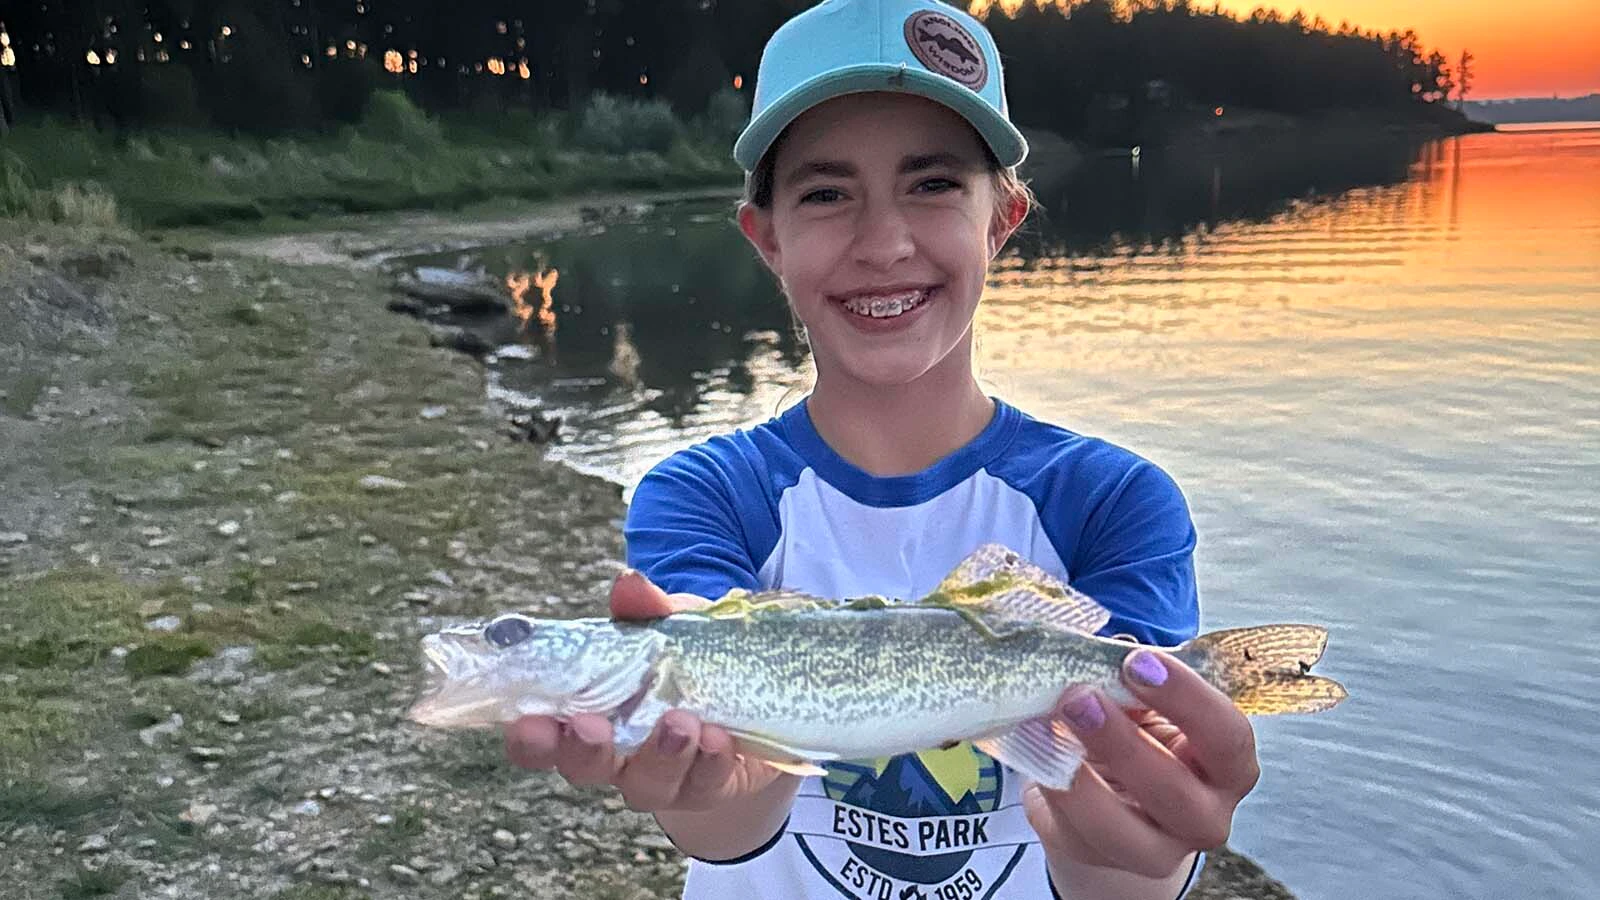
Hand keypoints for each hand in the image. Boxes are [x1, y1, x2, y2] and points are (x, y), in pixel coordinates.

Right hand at [503, 570, 786, 812]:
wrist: (751, 691)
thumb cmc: (688, 660)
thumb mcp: (669, 628)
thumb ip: (646, 611)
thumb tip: (628, 582)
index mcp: (588, 718)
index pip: (542, 741)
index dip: (529, 739)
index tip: (528, 723)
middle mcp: (616, 758)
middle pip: (585, 769)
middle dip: (585, 751)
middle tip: (591, 726)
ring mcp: (663, 779)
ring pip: (648, 784)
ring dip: (660, 755)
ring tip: (679, 722)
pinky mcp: (711, 786)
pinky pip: (707, 784)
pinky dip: (712, 762)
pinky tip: (718, 739)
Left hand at [1023, 649, 1259, 879]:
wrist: (1110, 794)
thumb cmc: (1138, 733)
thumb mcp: (1145, 705)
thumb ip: (1131, 684)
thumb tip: (1094, 656)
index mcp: (1227, 765)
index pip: (1227, 736)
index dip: (1186, 699)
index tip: (1138, 662)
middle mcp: (1205, 816)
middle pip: (1175, 792)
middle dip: (1122, 743)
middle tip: (1080, 698)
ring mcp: (1158, 850)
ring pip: (1121, 831)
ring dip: (1078, 778)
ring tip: (1047, 729)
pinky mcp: (1103, 859)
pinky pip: (1074, 833)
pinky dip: (1050, 787)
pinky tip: (1033, 749)